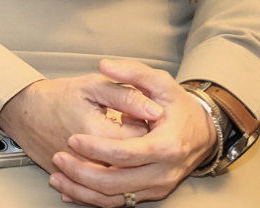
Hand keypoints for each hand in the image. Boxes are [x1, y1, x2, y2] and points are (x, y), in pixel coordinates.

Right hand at [0, 69, 161, 175]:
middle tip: (124, 130)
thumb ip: (126, 96)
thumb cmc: (56, 96)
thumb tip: (155, 110)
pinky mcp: (72, 182)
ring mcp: (79, 174)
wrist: (22, 110)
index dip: (142, 126)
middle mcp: (89, 159)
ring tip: (119, 151)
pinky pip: (97, 197)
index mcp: (99, 133)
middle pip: (131, 166)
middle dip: (134, 150)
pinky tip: (112, 179)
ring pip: (117, 187)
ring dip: (125, 172)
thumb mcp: (92, 85)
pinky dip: (108, 191)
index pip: (140, 141)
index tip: (133, 116)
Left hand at [46, 59, 217, 205]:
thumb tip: (105, 64)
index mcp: (166, 145)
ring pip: (115, 198)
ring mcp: (157, 186)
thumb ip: (132, 73)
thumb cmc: (178, 106)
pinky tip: (69, 191)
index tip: (72, 139)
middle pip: (117, 182)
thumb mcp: (160, 83)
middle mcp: (163, 172)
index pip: (126, 154)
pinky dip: (92, 199)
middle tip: (58, 157)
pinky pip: (119, 203)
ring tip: (56, 176)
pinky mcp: (150, 193)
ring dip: (83, 191)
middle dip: (83, 173)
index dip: (97, 148)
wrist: (202, 133)